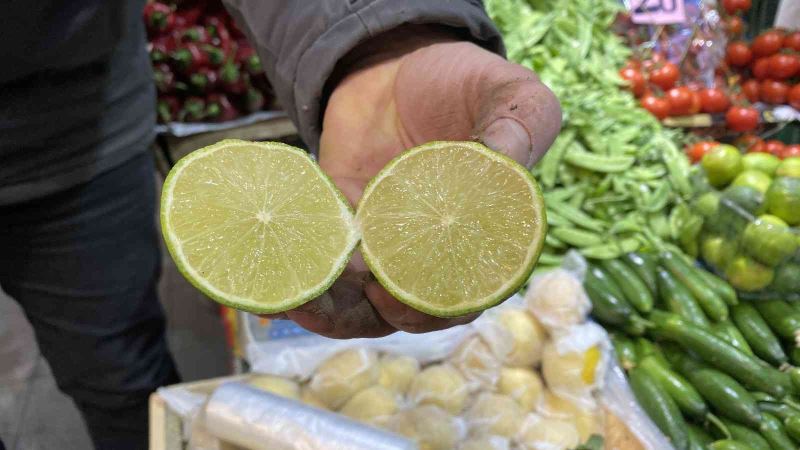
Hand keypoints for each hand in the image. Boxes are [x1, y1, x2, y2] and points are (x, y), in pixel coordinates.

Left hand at [269, 25, 560, 338]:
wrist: (397, 63)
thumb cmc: (465, 83)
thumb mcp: (507, 93)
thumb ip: (517, 126)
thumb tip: (504, 163)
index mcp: (480, 239)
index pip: (466, 294)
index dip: (439, 307)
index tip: (407, 291)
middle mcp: (430, 253)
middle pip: (407, 309)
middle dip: (377, 311)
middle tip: (355, 290)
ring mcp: (381, 244)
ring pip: (357, 301)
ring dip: (328, 310)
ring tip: (296, 300)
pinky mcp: (340, 227)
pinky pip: (319, 263)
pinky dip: (298, 279)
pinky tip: (267, 291)